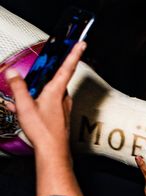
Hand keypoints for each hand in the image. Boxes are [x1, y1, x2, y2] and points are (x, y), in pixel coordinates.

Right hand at [6, 42, 87, 195]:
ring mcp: (63, 108)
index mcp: (56, 91)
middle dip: (49, 74)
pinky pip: (50, 104)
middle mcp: (63, 98)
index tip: (83, 43)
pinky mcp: (61, 117)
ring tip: (25, 96)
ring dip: (41, 91)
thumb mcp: (25, 107)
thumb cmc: (42, 131)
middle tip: (41, 70)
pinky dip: (39, 102)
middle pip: (57, 80)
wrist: (53, 152)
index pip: (67, 68)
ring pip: (52, 93)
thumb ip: (18, 88)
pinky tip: (27, 109)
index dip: (74, 54)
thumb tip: (12, 73)